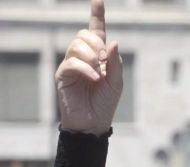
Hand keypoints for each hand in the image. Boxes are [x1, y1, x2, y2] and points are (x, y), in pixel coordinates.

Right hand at [55, 0, 122, 134]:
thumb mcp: (117, 82)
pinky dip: (86, 69)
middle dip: (96, 44)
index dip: (97, 16)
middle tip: (104, 60)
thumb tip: (113, 41)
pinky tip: (95, 79)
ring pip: (77, 45)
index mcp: (98, 56)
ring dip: (91, 57)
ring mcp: (71, 64)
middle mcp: (83, 57)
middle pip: (84, 35)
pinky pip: (73, 62)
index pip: (96, 31)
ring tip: (99, 72)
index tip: (98, 1)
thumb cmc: (105, 102)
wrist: (93, 122)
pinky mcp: (63, 74)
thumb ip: (116, 62)